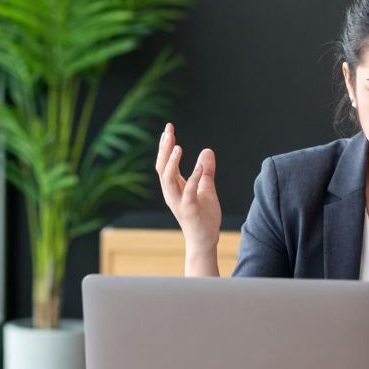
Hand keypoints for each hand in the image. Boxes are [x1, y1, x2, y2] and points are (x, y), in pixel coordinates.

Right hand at [155, 123, 221, 259]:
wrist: (205, 240)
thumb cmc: (203, 216)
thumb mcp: (206, 188)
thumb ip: (206, 171)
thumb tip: (207, 150)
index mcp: (174, 187)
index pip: (165, 163)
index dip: (165, 146)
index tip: (168, 128)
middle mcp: (172, 193)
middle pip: (162, 168)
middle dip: (164, 149)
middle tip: (168, 131)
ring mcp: (179, 202)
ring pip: (168, 180)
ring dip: (171, 163)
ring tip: (177, 146)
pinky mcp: (189, 210)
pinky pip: (188, 192)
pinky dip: (193, 178)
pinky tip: (200, 166)